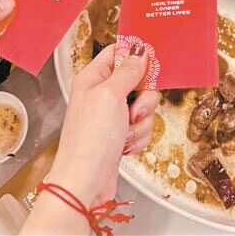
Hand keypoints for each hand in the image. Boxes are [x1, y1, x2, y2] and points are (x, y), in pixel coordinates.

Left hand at [48, 44, 159, 204]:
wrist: (85, 184)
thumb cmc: (88, 141)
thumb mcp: (110, 95)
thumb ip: (128, 70)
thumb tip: (139, 51)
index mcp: (93, 77)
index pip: (118, 52)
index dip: (136, 56)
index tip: (150, 66)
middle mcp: (101, 94)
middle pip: (137, 80)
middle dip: (143, 98)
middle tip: (134, 110)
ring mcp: (111, 115)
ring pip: (144, 106)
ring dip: (141, 122)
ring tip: (125, 133)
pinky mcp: (120, 134)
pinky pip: (142, 126)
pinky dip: (138, 137)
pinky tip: (125, 145)